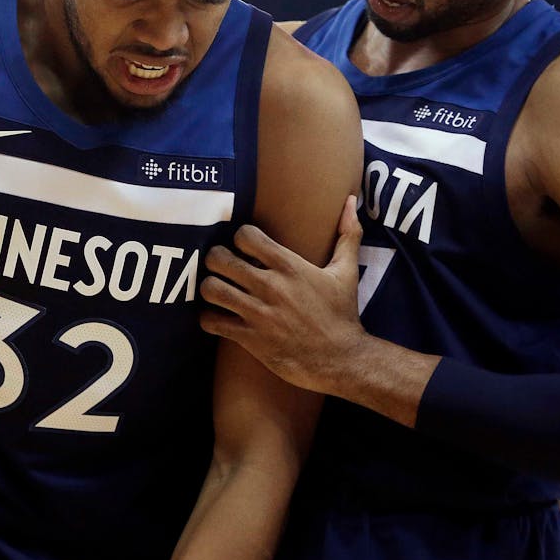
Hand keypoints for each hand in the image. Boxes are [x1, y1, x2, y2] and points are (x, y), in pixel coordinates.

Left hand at [199, 195, 364, 394]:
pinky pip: (212, 322)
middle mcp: (270, 287)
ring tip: (217, 289)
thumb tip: (350, 200)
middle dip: (216, 259)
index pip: (244, 236)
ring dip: (210, 288)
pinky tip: (218, 316)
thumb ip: (348, 233)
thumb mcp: (347, 271)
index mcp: (289, 266)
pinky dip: (208, 318)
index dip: (240, 238)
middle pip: (219, 259)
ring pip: (211, 289)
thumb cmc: (342, 313)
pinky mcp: (250, 338)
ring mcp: (258, 313)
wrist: (341, 359)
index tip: (244, 247)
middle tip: (222, 266)